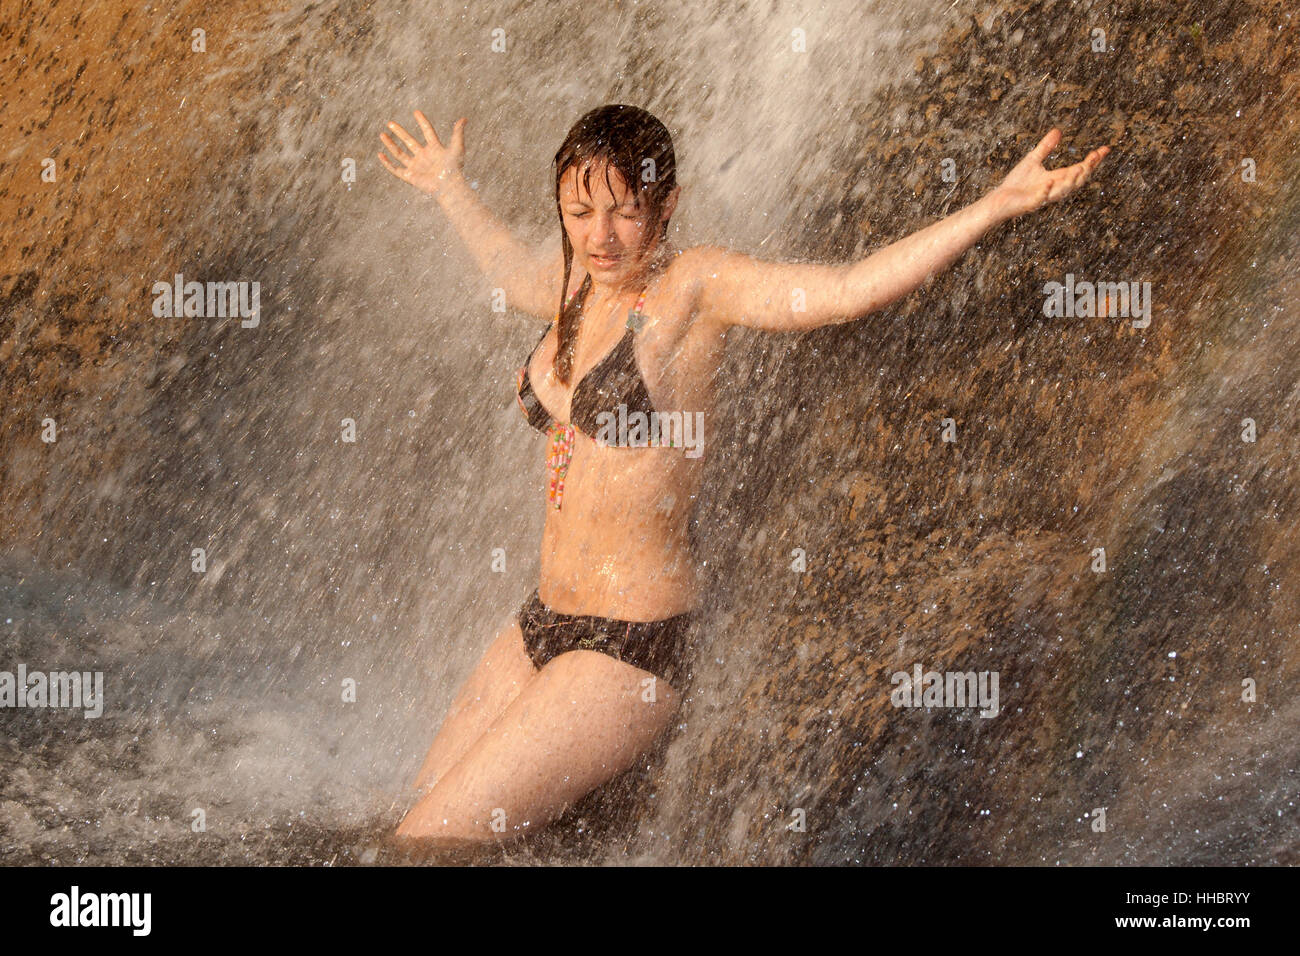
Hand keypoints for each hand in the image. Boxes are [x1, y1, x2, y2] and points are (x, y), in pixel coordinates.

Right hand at [378, 110, 466, 195]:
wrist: (449, 186)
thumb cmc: (454, 168)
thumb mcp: (457, 148)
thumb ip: (458, 133)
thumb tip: (464, 119)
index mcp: (435, 149)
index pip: (427, 132)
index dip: (422, 122)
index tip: (416, 112)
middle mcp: (424, 157)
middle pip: (409, 142)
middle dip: (399, 132)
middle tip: (390, 123)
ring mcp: (416, 167)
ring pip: (400, 154)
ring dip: (390, 144)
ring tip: (382, 134)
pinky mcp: (410, 177)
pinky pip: (396, 169)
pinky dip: (387, 163)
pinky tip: (380, 154)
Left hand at [989, 128, 1108, 219]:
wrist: (998, 200)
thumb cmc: (1016, 184)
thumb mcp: (1033, 160)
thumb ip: (1046, 147)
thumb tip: (1058, 131)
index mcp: (1057, 179)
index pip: (1080, 169)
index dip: (1093, 161)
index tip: (1105, 149)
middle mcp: (1053, 189)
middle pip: (1076, 181)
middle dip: (1087, 170)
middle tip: (1095, 157)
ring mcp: (1043, 197)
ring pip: (1062, 191)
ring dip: (1071, 180)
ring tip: (1080, 168)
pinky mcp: (1030, 204)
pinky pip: (1040, 198)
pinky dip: (1045, 191)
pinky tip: (1049, 181)